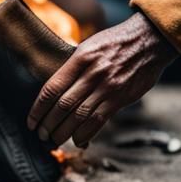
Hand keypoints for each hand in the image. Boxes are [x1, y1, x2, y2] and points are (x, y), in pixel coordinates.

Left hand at [28, 12, 176, 147]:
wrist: (149, 41)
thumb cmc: (116, 41)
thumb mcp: (90, 45)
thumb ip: (74, 64)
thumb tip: (57, 85)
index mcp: (80, 58)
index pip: (52, 87)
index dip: (39, 107)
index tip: (31, 120)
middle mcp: (92, 73)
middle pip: (63, 105)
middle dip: (48, 124)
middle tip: (40, 134)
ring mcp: (107, 87)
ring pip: (80, 116)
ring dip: (64, 132)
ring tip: (54, 140)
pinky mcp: (120, 98)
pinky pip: (99, 121)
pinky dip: (86, 133)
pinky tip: (77, 140)